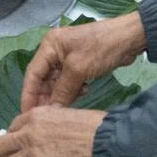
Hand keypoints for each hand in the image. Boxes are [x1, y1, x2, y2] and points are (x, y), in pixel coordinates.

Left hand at [0, 106, 107, 156]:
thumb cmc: (95, 129)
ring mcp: (31, 155)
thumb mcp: (64, 116)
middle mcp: (27, 133)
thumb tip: (42, 141)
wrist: (109, 143)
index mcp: (34, 116)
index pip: (12, 129)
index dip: (19, 142)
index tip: (30, 150)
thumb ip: (46, 127)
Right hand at [21, 13, 148, 111]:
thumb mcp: (78, 70)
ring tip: (68, 105)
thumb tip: (51, 112)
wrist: (129, 39)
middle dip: (46, 97)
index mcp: (49, 46)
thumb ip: (62, 91)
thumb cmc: (101, 49)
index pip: (33, 74)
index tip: (27, 114)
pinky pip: (70, 82)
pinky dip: (74, 90)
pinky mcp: (80, 64)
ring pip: (57, 83)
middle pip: (44, 79)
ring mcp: (67, 58)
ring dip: (62, 95)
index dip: (29, 95)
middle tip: (48, 117)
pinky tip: (84, 91)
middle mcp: (55, 51)